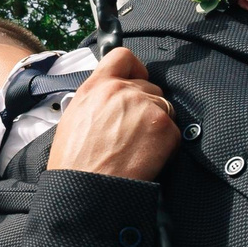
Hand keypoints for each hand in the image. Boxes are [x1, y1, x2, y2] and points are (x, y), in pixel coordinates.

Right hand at [46, 48, 178, 181]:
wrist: (87, 190)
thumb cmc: (75, 164)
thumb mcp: (73, 119)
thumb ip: (96, 99)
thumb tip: (111, 100)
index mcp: (96, 87)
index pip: (123, 56)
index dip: (134, 68)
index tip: (136, 79)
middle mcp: (121, 91)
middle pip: (149, 86)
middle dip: (145, 106)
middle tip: (132, 131)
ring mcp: (145, 107)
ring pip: (164, 107)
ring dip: (156, 125)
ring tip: (136, 148)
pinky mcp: (163, 127)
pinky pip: (174, 130)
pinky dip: (165, 145)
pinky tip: (145, 157)